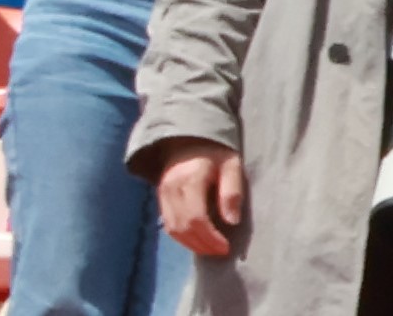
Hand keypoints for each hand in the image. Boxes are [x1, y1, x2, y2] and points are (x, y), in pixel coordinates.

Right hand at [146, 142, 241, 256]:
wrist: (188, 141)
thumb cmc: (216, 153)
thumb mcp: (232, 166)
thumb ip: (232, 192)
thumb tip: (232, 221)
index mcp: (190, 179)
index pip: (196, 218)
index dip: (210, 237)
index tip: (226, 247)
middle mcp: (171, 190)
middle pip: (182, 227)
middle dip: (202, 244)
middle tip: (221, 252)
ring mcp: (163, 196)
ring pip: (172, 229)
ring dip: (191, 244)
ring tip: (211, 250)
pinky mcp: (160, 200)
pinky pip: (168, 225)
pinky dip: (182, 237)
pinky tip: (198, 241)